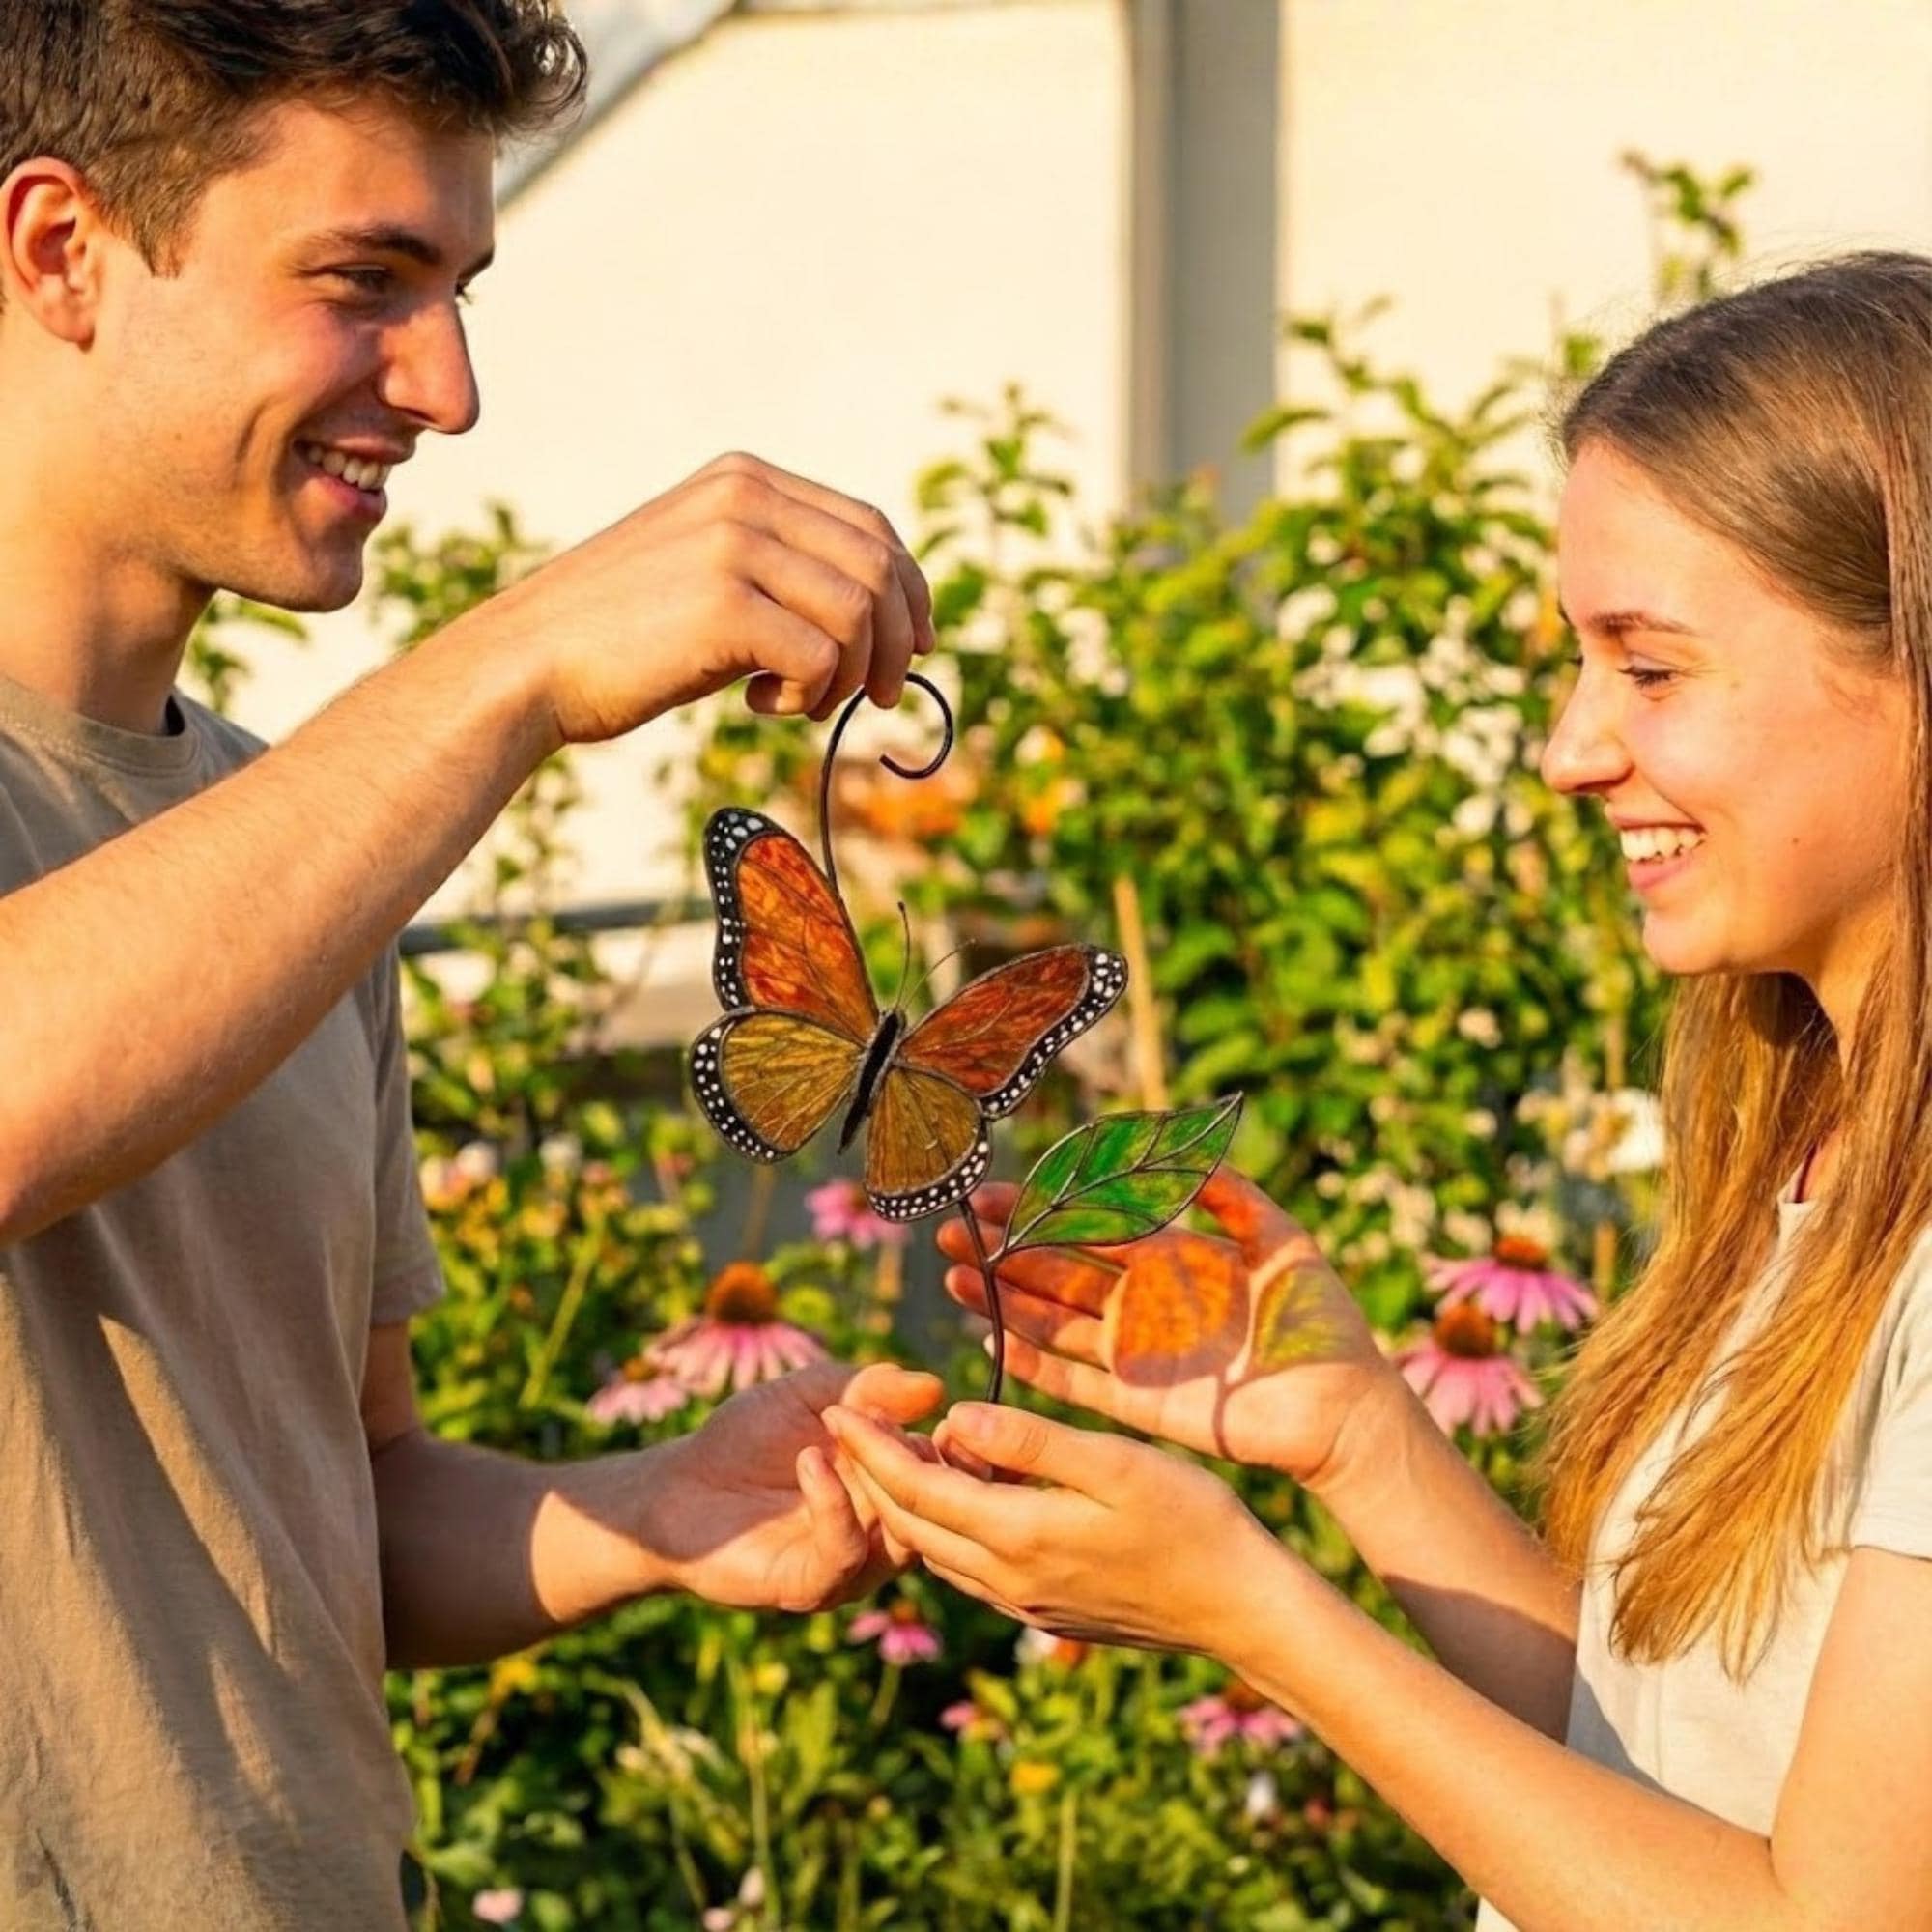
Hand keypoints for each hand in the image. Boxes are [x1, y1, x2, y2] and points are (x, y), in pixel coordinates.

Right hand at [471, 451, 935, 743]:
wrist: (528, 665)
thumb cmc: (620, 638)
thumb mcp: (708, 577)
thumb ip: (781, 575)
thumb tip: (885, 619)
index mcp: (744, 479)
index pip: (869, 527)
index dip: (909, 591)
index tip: (915, 646)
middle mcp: (744, 496)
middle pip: (879, 567)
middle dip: (895, 642)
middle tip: (877, 697)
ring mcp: (733, 544)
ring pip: (858, 614)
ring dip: (847, 675)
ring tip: (799, 702)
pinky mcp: (724, 603)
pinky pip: (820, 658)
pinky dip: (809, 696)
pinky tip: (759, 704)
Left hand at [645, 1360, 942, 1613]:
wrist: (676, 1488)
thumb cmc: (745, 1438)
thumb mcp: (810, 1396)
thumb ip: (868, 1388)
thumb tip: (932, 1384)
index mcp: (892, 1487)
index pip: (948, 1475)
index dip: (957, 1445)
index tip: (956, 1412)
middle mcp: (882, 1534)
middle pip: (935, 1509)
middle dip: (925, 1461)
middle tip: (899, 1418)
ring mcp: (849, 1564)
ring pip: (900, 1536)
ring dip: (885, 1481)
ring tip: (855, 1433)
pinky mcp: (808, 1586)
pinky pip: (843, 1554)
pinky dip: (835, 1504)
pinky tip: (811, 1460)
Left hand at [824, 1400, 1285, 1654]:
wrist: (1237, 1607)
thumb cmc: (1190, 1520)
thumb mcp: (1114, 1464)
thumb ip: (1029, 1440)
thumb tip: (953, 1417)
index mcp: (1018, 1537)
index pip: (916, 1489)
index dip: (869, 1445)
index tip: (836, 1402)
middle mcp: (1007, 1580)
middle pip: (910, 1525)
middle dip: (870, 1473)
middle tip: (846, 1421)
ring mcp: (1023, 1602)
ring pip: (934, 1550)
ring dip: (903, 1501)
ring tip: (890, 1448)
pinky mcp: (1042, 1609)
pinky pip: (967, 1566)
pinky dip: (941, 1525)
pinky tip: (957, 1490)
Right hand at [937, 1167, 1400, 1495]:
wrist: (1345, 1405)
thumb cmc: (1320, 1321)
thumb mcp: (1281, 1241)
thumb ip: (1233, 1193)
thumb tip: (1183, 1148)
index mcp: (1169, 1260)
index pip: (1087, 1228)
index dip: (1037, 1212)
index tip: (987, 1197)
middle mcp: (1142, 1304)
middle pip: (1056, 1273)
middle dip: (1001, 1253)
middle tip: (948, 1235)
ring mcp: (1136, 1355)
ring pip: (1053, 1323)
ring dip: (1003, 1302)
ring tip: (954, 1278)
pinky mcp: (1140, 1404)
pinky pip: (1075, 1383)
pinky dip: (1034, 1364)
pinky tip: (995, 1340)